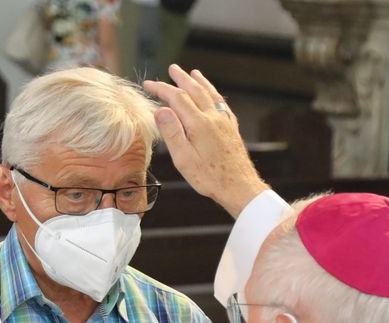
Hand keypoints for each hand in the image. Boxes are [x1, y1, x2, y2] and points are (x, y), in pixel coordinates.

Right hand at [143, 65, 268, 217]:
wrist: (239, 186)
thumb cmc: (209, 177)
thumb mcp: (184, 159)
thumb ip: (172, 133)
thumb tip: (161, 110)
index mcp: (198, 124)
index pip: (176, 98)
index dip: (162, 89)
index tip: (149, 84)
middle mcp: (213, 118)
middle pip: (195, 90)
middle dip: (181, 78)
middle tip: (172, 69)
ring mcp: (224, 122)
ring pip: (211, 94)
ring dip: (200, 82)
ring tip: (194, 73)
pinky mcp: (231, 129)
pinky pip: (222, 104)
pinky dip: (214, 94)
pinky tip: (214, 95)